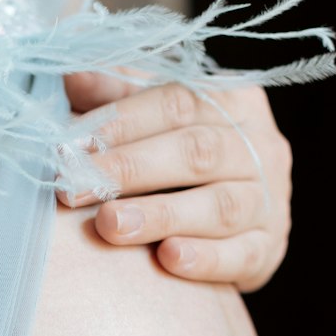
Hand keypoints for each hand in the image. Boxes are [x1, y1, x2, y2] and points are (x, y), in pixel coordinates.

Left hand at [57, 71, 292, 292]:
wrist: (244, 220)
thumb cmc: (187, 159)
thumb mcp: (160, 119)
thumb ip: (120, 98)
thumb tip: (71, 76)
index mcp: (233, 101)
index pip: (175, 103)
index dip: (119, 123)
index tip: (66, 148)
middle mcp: (259, 146)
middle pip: (196, 152)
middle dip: (129, 169)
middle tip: (73, 189)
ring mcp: (269, 200)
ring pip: (218, 205)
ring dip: (161, 215)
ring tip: (110, 226)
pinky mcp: (268, 248)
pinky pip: (241, 254)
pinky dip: (205, 258)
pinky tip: (168, 259)